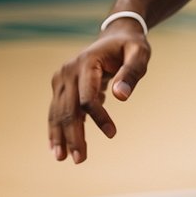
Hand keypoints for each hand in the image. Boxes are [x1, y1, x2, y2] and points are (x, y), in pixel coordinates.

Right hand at [48, 25, 150, 162]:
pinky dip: (56, 129)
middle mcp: (68, 71)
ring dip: (60, 136)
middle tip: (80, 160)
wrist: (115, 37)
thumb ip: (132, 73)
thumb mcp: (139, 54)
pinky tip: (57, 148)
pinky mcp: (61, 86)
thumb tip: (121, 96)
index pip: (88, 96)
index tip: (112, 134)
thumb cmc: (130, 47)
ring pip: (58, 112)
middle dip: (73, 135)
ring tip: (62, 158)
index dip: (98, 117)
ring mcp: (61, 79)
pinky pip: (56, 110)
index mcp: (87, 63)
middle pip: (68, 108)